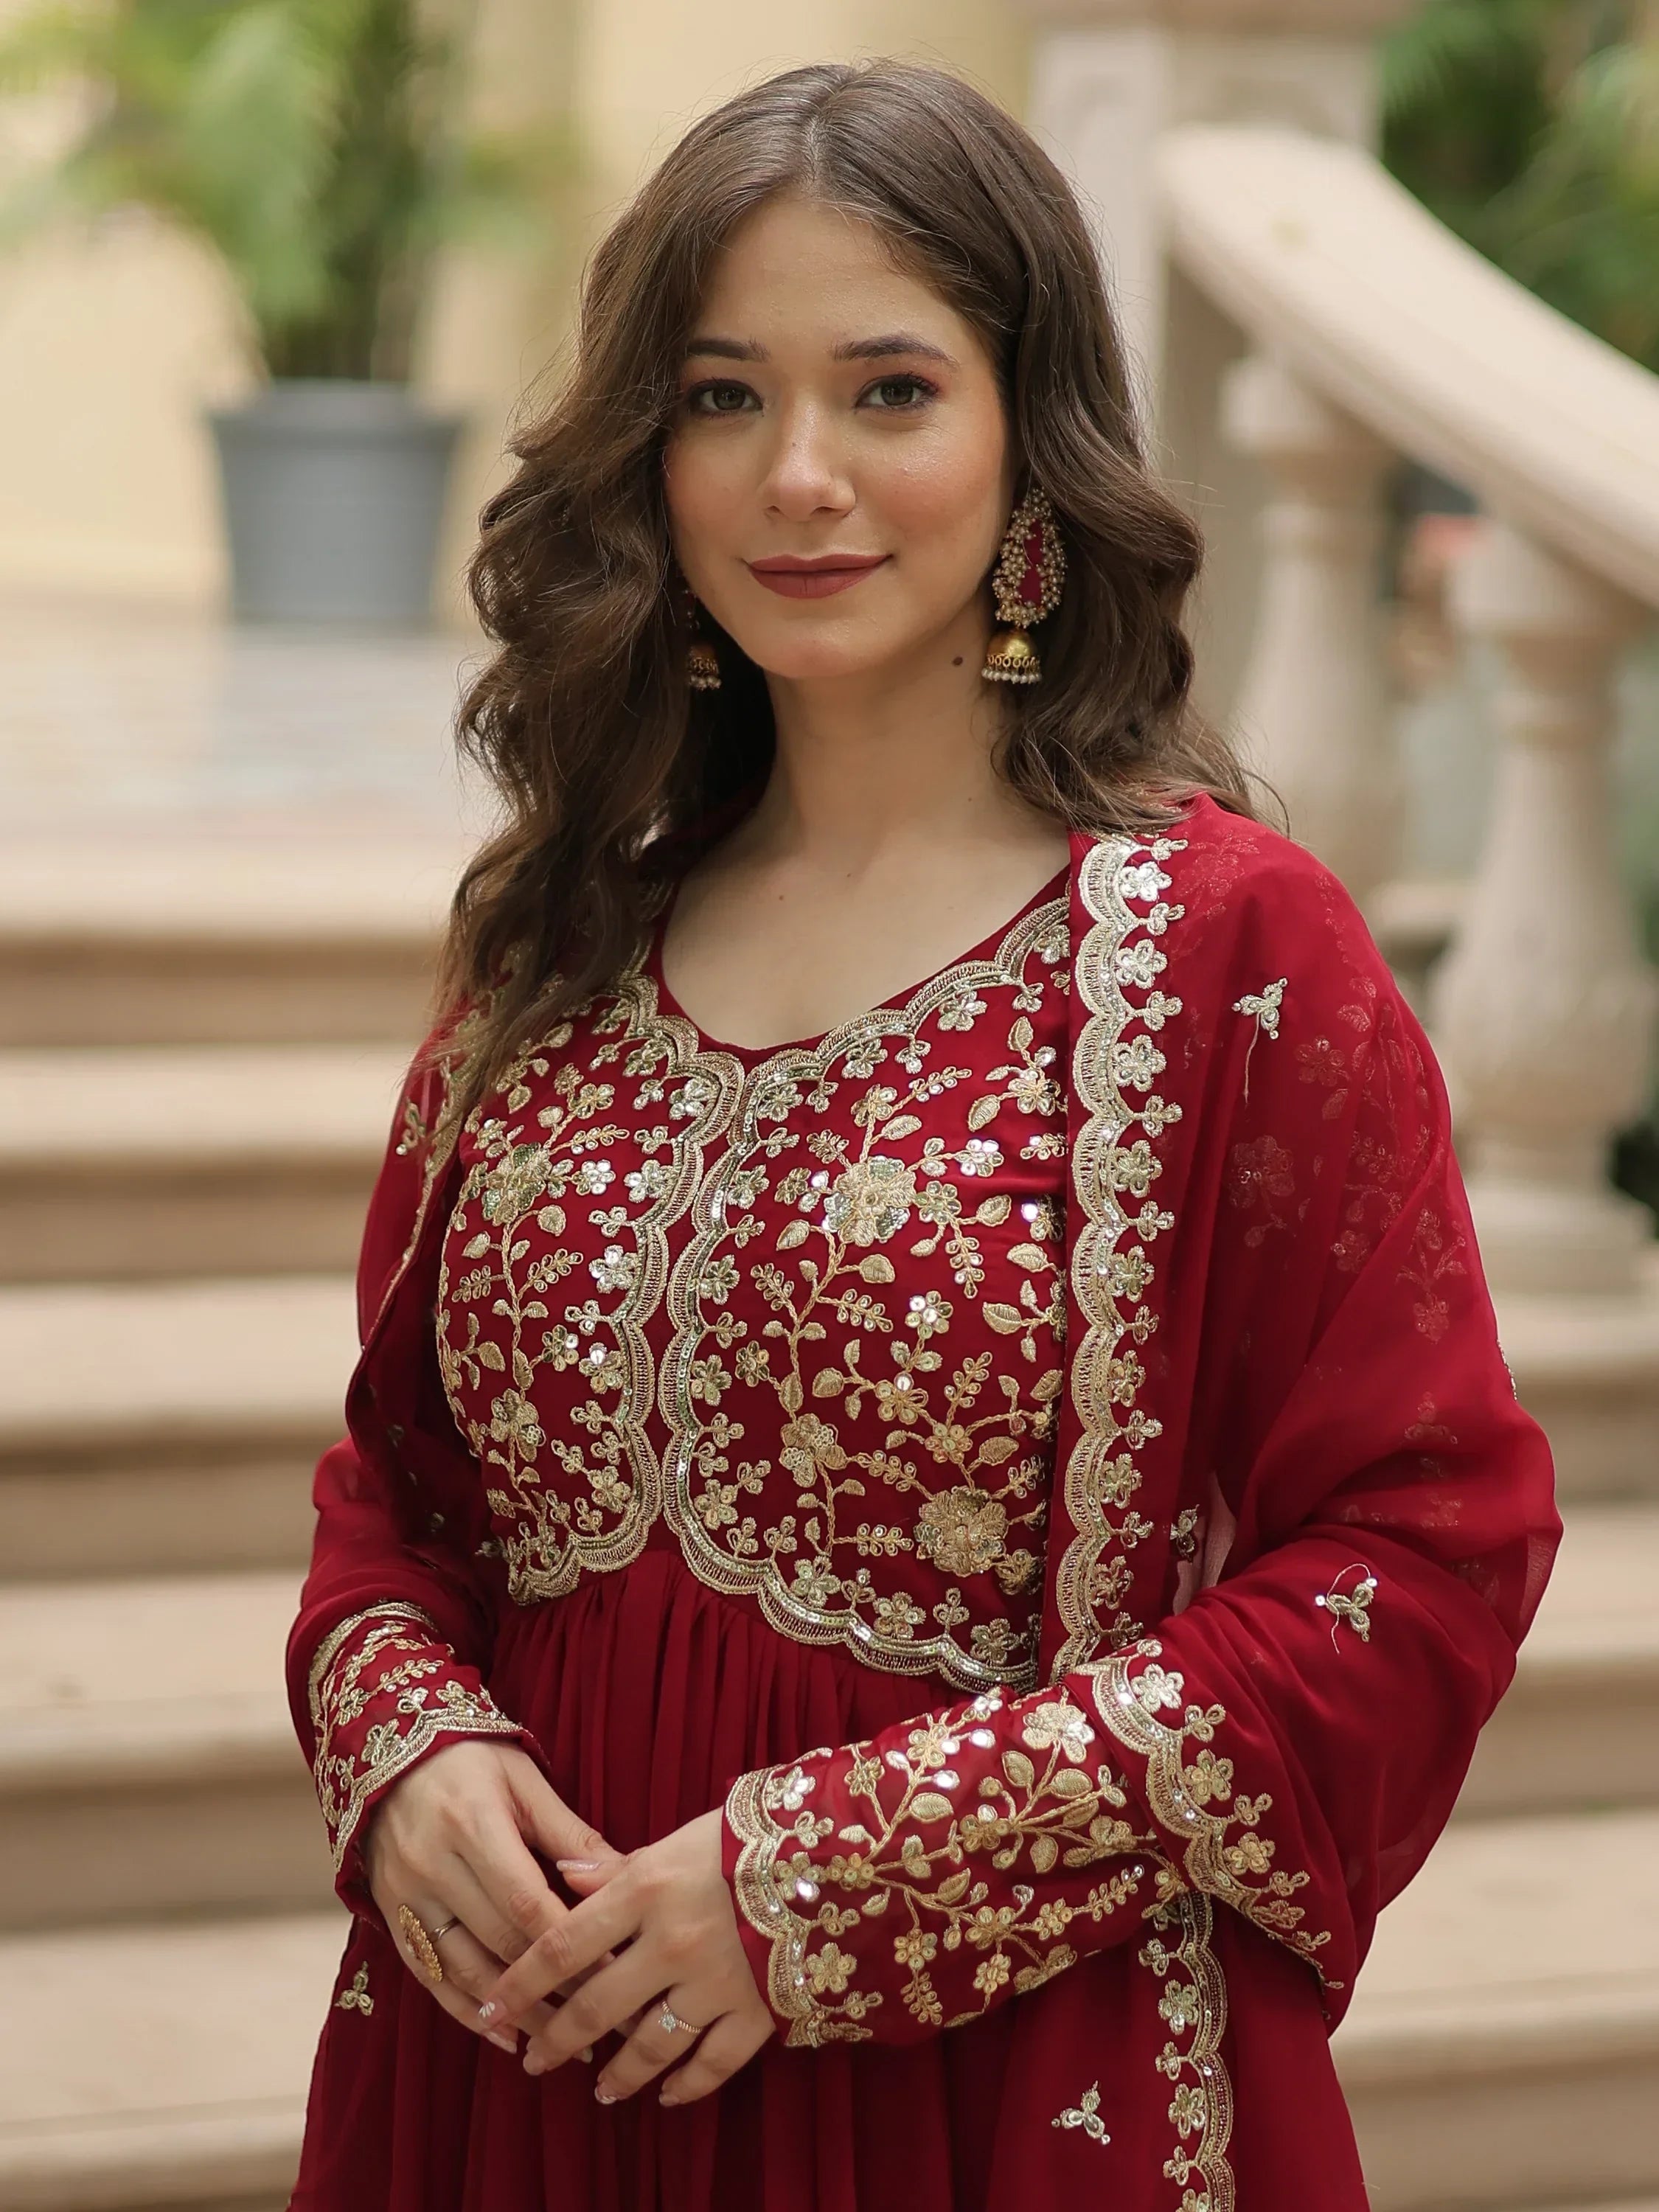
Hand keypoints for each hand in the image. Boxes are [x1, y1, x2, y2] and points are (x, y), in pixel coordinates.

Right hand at [364, 1738, 623, 2053]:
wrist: (391, 1753)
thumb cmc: (474, 1761)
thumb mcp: (525, 1782)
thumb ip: (570, 1835)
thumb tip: (627, 1877)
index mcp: (472, 1823)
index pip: (526, 1900)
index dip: (570, 1943)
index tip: (613, 1973)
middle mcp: (432, 1864)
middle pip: (498, 1941)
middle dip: (552, 1986)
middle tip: (601, 2017)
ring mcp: (404, 1894)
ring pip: (463, 1970)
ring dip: (513, 2014)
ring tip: (561, 2041)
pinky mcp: (389, 1915)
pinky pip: (429, 1977)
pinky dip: (466, 2012)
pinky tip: (505, 2036)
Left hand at [479, 1808, 774, 2104]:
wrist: (830, 1852)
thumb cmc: (744, 1837)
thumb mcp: (673, 1840)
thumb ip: (616, 1868)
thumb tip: (562, 1878)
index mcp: (644, 1891)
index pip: (561, 1946)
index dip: (519, 1983)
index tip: (490, 2009)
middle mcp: (669, 1943)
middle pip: (595, 2007)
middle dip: (556, 2039)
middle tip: (534, 2059)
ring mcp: (713, 1983)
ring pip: (648, 2046)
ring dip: (617, 2075)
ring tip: (600, 2090)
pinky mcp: (756, 2011)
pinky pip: (712, 2064)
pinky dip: (686, 2085)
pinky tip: (667, 2095)